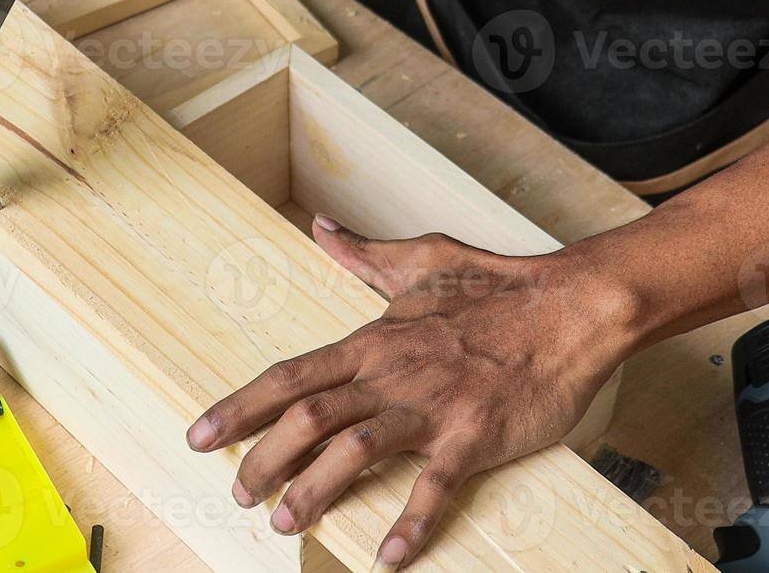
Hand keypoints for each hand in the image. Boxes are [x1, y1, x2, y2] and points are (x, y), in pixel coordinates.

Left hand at [185, 217, 638, 567]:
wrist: (568, 307)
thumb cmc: (496, 285)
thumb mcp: (421, 260)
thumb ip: (364, 254)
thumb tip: (322, 228)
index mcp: (373, 340)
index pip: (291, 375)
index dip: (240, 408)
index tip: (200, 436)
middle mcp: (391, 373)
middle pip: (308, 417)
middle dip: (264, 458)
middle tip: (239, 493)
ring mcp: (432, 405)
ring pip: (354, 448)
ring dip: (315, 489)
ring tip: (286, 522)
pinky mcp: (473, 435)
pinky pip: (434, 485)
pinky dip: (410, 522)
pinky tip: (389, 557)